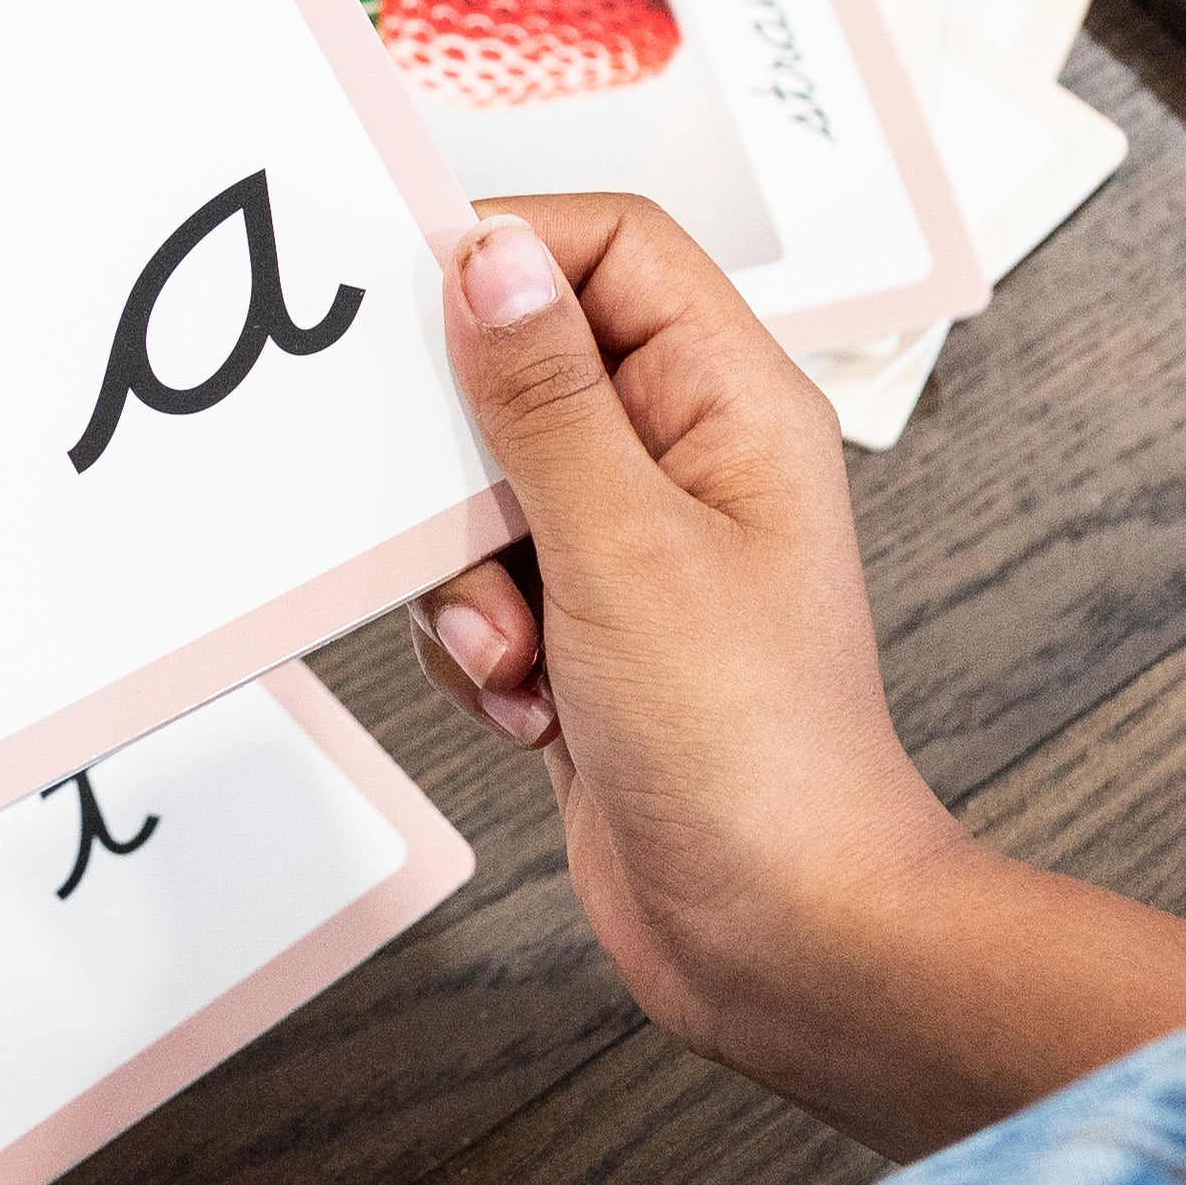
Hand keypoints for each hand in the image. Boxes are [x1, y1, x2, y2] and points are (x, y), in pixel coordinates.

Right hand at [411, 195, 1185, 1146]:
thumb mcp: (622, 547)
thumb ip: (541, 395)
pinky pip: (472, 586)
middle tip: (465, 527)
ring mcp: (632, 550)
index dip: (504, 253)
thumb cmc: (756, 755)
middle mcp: (685, 462)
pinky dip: (476, 643)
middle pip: (520, 371)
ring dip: (464, 577)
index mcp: (731, 405)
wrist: (776, 933)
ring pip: (477, 492)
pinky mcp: (583, 630)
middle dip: (463, 463)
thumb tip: (489, 255)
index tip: (409, 304)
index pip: (609, 250)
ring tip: (523, 647)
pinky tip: (533, 704)